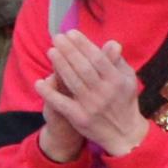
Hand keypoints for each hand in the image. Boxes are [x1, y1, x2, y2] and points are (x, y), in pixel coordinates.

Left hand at [41, 25, 147, 161]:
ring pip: (72, 82)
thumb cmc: (124, 101)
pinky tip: (39, 82)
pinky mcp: (79, 118)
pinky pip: (61, 103)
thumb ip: (117, 61)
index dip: (83, 44)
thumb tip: (112, 43)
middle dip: (69, 51)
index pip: (98, 58)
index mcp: (117, 80)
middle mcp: (105, 92)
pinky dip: (49, 93)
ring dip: (60, 65)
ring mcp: (91, 105)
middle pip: (83, 67)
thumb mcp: (128, 80)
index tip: (71, 33)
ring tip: (51, 51)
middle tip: (57, 38)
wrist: (124, 134)